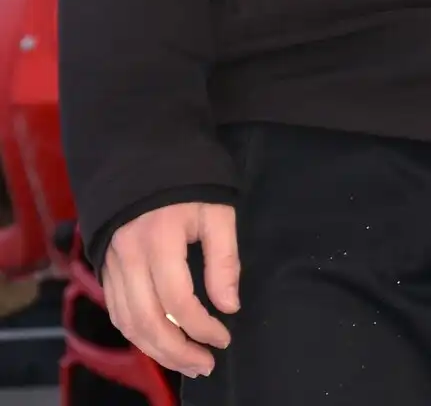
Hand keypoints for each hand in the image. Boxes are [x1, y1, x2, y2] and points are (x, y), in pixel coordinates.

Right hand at [101, 201, 239, 379]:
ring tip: (187, 363)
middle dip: (176, 350)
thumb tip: (229, 306)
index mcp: (158, 240)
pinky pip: (118, 313)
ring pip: (128, 323)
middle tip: (205, 365)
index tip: (223, 337)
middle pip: (147, 321)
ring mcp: (111, 266)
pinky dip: (138, 335)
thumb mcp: (217, 211)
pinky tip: (160, 343)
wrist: (143, 161)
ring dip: (156, 350)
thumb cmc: (189, 184)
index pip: (177, 299)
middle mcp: (128, 259)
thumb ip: (224, 259)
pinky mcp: (105, 271)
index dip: (201, 325)